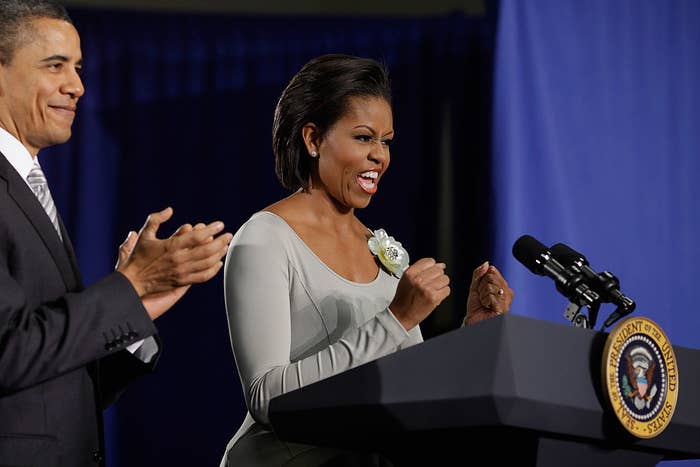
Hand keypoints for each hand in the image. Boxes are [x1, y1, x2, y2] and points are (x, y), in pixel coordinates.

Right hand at [116, 207, 232, 318]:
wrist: (133, 281)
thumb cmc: (139, 257)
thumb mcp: (145, 234)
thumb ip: (156, 219)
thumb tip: (170, 210)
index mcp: (171, 246)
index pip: (196, 237)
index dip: (211, 230)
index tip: (220, 224)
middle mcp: (178, 259)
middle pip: (206, 250)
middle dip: (220, 241)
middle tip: (228, 235)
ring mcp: (182, 272)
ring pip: (207, 263)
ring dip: (219, 254)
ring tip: (225, 246)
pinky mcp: (182, 282)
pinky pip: (203, 277)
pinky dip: (213, 270)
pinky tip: (218, 263)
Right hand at [389, 258, 450, 330]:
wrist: (401, 315)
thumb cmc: (403, 299)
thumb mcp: (406, 279)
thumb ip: (421, 270)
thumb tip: (440, 265)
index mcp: (410, 273)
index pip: (429, 261)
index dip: (432, 267)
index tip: (431, 272)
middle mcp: (418, 279)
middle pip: (439, 270)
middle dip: (437, 277)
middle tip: (431, 284)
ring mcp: (427, 288)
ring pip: (445, 279)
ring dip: (441, 285)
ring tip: (433, 290)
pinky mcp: (434, 298)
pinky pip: (447, 290)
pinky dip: (443, 293)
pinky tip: (435, 296)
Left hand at [465, 261, 513, 325]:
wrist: (474, 320)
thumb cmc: (476, 306)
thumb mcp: (475, 286)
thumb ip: (479, 274)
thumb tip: (487, 264)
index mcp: (502, 285)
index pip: (492, 270)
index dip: (481, 279)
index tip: (482, 289)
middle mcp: (507, 292)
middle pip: (491, 277)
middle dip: (481, 287)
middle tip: (483, 297)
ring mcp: (506, 300)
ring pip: (490, 286)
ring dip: (482, 295)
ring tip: (485, 303)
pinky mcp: (503, 307)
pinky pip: (491, 296)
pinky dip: (485, 301)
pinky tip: (487, 307)